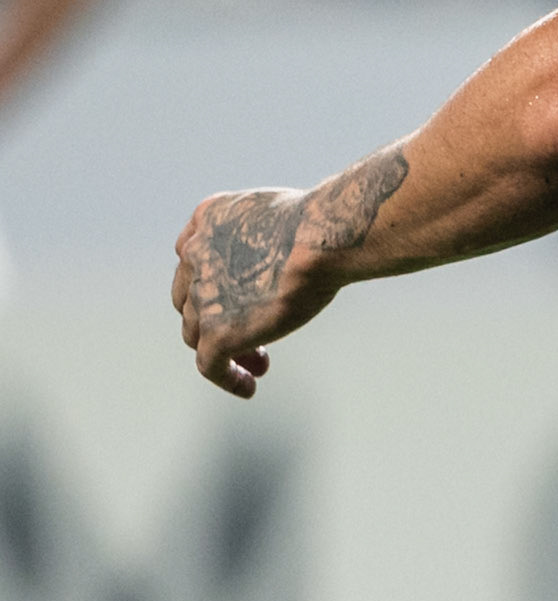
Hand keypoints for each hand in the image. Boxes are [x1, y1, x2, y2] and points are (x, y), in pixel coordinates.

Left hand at [172, 189, 323, 397]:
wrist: (321, 237)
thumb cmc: (320, 222)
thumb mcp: (280, 214)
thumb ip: (264, 234)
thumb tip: (285, 254)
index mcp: (209, 217)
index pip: (193, 256)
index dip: (213, 280)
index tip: (237, 296)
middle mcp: (195, 253)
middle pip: (192, 297)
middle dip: (216, 317)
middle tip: (252, 330)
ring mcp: (202, 295)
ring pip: (198, 333)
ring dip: (227, 348)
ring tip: (260, 363)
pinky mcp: (215, 332)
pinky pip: (210, 365)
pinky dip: (227, 377)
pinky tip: (249, 387)